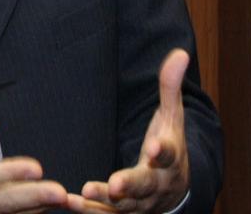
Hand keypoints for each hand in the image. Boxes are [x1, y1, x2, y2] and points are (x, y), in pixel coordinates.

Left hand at [69, 49, 189, 212]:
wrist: (176, 189)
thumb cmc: (169, 145)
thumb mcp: (172, 117)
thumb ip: (170, 87)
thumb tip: (180, 52)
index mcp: (170, 158)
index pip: (169, 154)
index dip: (162, 151)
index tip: (154, 147)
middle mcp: (157, 184)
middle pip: (146, 185)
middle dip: (131, 185)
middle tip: (116, 185)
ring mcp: (141, 202)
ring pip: (125, 206)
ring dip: (105, 201)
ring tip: (87, 191)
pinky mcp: (125, 213)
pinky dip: (90, 211)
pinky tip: (70, 203)